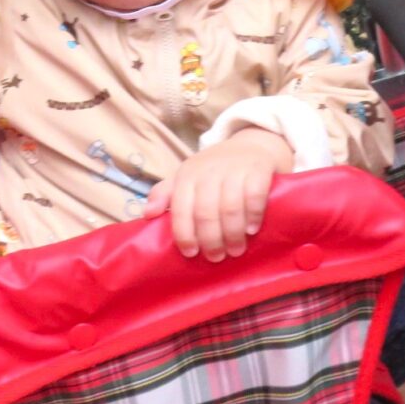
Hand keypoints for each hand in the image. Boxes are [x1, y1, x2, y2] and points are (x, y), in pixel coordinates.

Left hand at [143, 127, 292, 261]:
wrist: (252, 145)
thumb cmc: (215, 169)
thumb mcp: (187, 176)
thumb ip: (165, 194)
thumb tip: (146, 214)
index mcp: (188, 175)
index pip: (181, 208)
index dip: (184, 233)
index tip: (191, 253)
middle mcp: (209, 171)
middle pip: (206, 212)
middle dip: (210, 240)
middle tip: (216, 257)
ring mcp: (234, 170)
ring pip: (229, 207)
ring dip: (232, 234)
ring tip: (235, 250)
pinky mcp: (258, 170)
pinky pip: (254, 197)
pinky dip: (252, 216)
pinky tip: (251, 230)